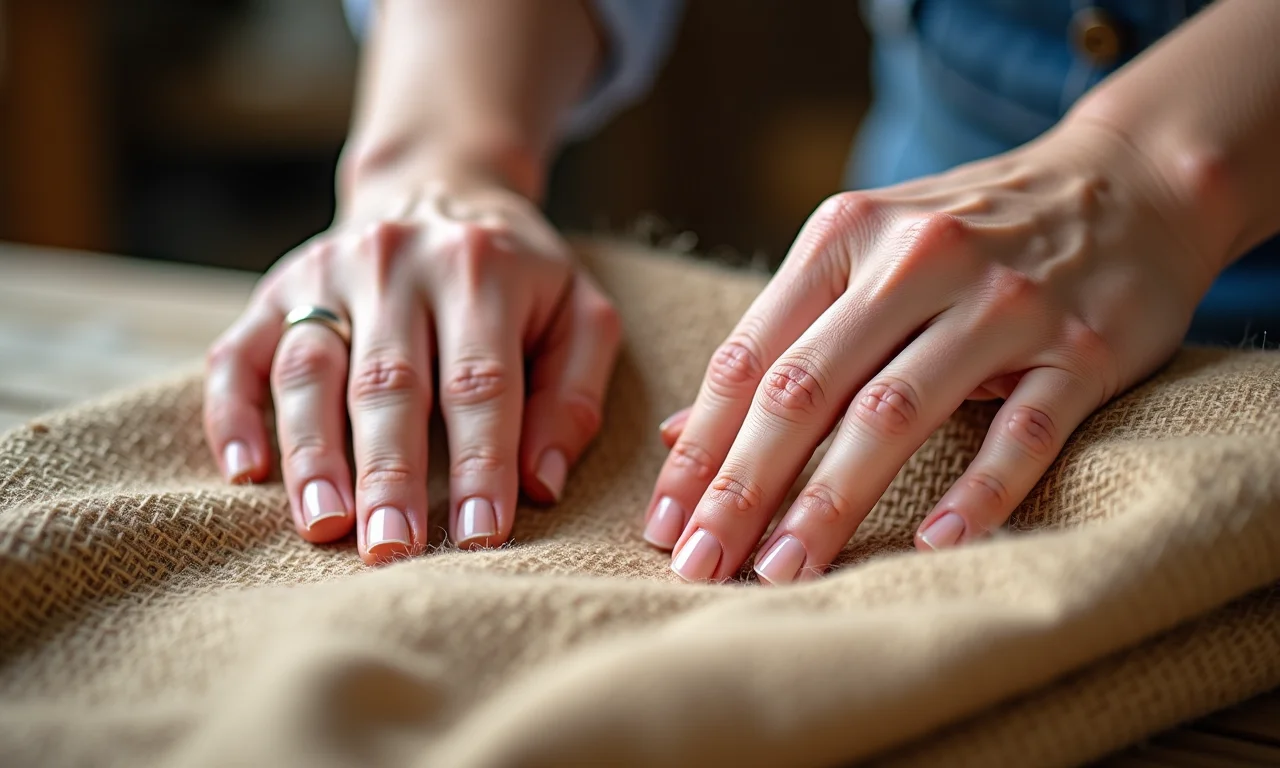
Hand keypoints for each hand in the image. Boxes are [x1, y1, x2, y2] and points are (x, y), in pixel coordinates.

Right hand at [204, 175, 620, 563]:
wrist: (438, 189)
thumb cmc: (519, 277)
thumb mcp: (578, 314)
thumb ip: (573, 395)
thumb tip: (541, 483)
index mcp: (481, 270)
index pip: (480, 381)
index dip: (480, 462)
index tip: (480, 536)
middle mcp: (397, 264)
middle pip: (389, 382)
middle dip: (390, 473)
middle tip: (392, 551)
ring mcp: (326, 274)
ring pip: (309, 370)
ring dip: (312, 454)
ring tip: (323, 524)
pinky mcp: (274, 291)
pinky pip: (239, 356)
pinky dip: (233, 415)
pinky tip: (245, 474)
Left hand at [645, 120, 1220, 582]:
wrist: (1127, 181)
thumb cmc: (968, 235)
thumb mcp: (862, 256)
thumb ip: (778, 338)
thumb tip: (676, 435)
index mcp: (844, 236)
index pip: (749, 356)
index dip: (700, 447)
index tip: (664, 526)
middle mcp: (914, 260)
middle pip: (807, 387)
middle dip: (744, 485)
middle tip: (701, 565)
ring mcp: (1003, 301)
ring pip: (897, 411)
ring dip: (832, 499)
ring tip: (782, 571)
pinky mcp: (1082, 347)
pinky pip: (1024, 431)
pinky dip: (978, 491)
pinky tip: (932, 545)